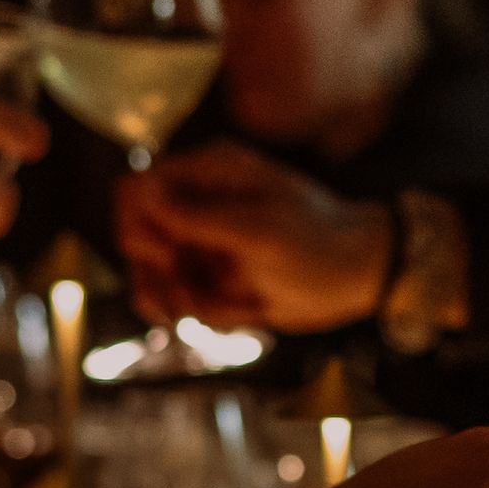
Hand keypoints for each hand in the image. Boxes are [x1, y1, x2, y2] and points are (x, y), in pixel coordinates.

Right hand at [113, 143, 393, 331]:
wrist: (356, 276)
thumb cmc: (317, 241)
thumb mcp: (259, 230)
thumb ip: (198, 216)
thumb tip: (142, 191)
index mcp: (208, 173)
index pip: (137, 189)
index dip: (137, 225)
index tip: (169, 256)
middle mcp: (195, 203)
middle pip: (132, 232)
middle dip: (150, 268)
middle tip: (182, 294)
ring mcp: (199, 240)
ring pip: (145, 268)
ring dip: (158, 294)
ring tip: (189, 312)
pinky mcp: (207, 273)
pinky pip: (168, 292)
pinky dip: (175, 307)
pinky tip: (197, 315)